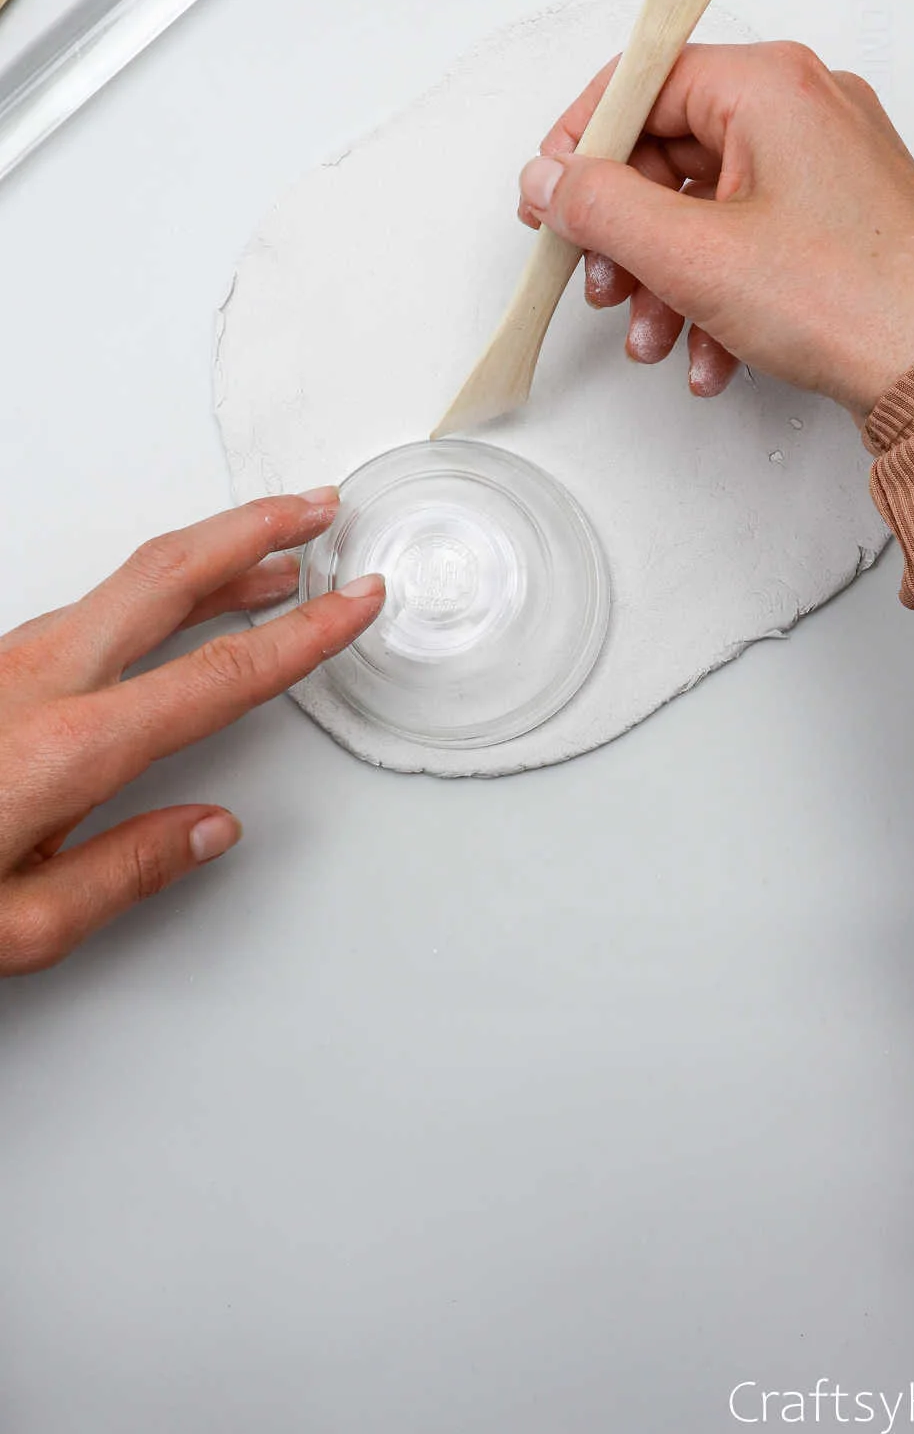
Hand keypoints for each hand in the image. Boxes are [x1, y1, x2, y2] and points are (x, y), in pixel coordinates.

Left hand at [0, 492, 382, 975]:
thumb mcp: (16, 929)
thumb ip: (126, 873)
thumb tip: (209, 828)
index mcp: (63, 747)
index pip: (217, 677)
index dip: (303, 635)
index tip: (358, 601)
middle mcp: (35, 680)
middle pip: (169, 574)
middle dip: (257, 527)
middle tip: (322, 504)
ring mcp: (6, 660)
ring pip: (130, 583)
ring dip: (213, 557)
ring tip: (277, 554)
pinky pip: (93, 605)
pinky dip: (160, 589)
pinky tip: (181, 608)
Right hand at [518, 42, 913, 425]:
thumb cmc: (851, 301)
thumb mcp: (693, 255)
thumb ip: (601, 207)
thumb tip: (548, 179)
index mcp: (772, 84)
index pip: (642, 80)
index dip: (582, 144)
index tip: (550, 202)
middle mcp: (806, 107)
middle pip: (671, 149)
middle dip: (626, 233)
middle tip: (600, 289)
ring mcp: (829, 165)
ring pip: (708, 206)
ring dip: (666, 278)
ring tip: (654, 341)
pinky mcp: (842, 219)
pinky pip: (753, 239)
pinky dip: (718, 294)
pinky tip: (711, 358)